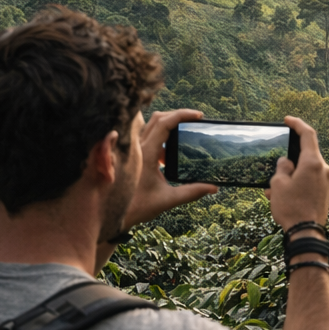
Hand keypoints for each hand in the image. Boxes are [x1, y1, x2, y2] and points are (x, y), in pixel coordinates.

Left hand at [120, 108, 217, 230]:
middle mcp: (138, 147)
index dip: (182, 115)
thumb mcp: (168, 200)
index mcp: (147, 153)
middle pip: (158, 118)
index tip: (198, 116)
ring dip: (168, 126)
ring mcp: (133, 150)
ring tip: (183, 138)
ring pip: (151, 125)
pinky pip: (147, 137)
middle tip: (194, 120)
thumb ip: (192, 192)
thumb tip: (213, 188)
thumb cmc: (138, 207)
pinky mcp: (132, 155)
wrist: (115, 214)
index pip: (165, 124)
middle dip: (177, 115)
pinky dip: (160, 139)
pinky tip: (167, 157)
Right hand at [268, 116, 328, 233]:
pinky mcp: (324, 193)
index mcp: (313, 163)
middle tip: (274, 167)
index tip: (288, 120)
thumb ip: (282, 168)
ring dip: (290, 176)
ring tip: (273, 189)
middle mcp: (323, 170)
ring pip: (305, 170)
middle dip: (288, 159)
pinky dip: (296, 184)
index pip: (308, 135)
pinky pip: (309, 182)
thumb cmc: (292, 208)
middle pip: (305, 154)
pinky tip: (282, 196)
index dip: (297, 124)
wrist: (307, 234)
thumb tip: (287, 163)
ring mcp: (326, 182)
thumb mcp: (278, 185)